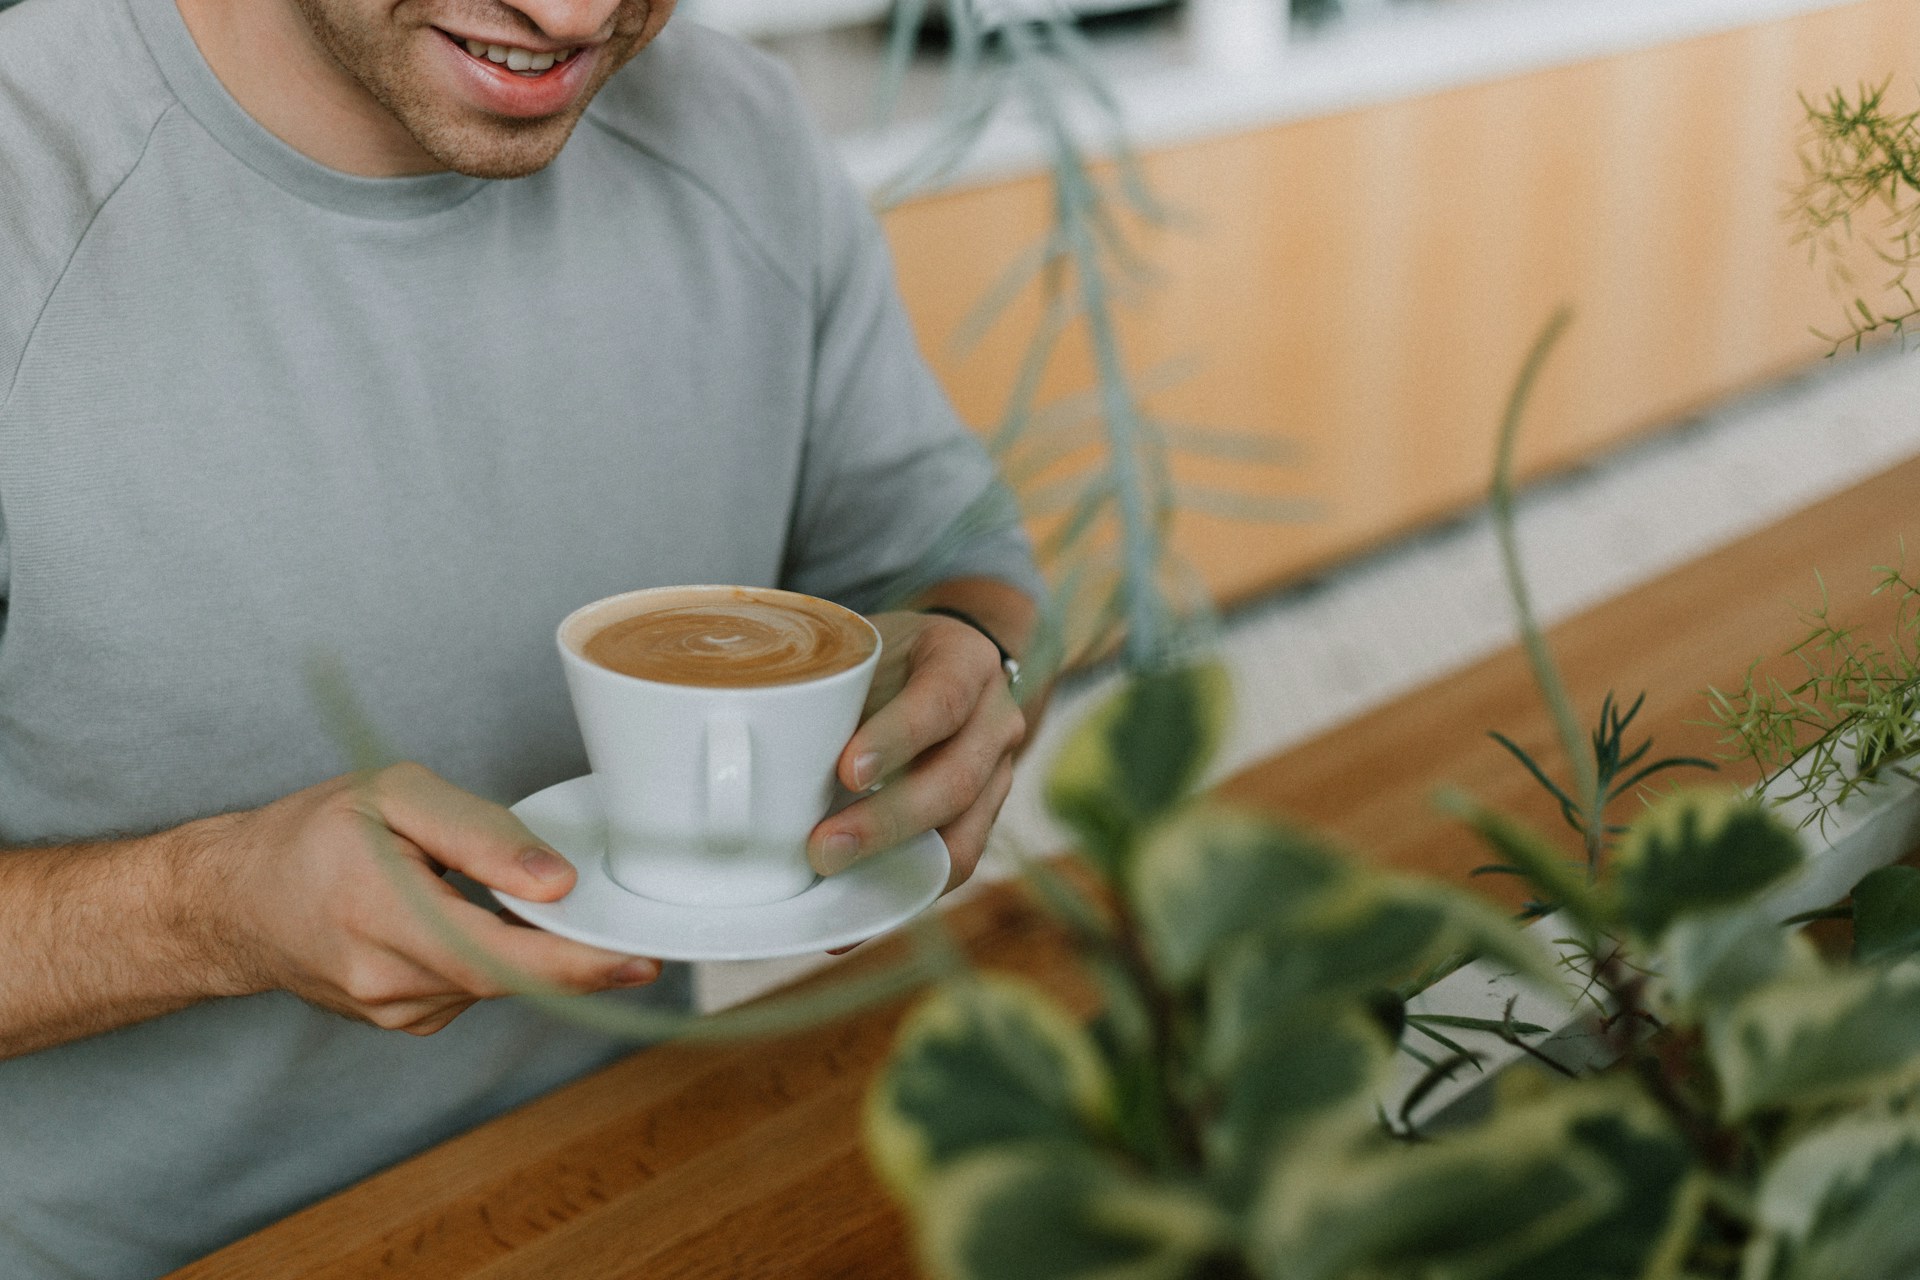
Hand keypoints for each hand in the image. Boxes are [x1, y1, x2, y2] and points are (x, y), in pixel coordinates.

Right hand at [188, 762, 660, 1035]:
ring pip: (495, 981)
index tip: (638, 961)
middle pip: (509, 975)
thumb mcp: (394, 796)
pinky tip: (460, 920)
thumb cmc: (313, 833)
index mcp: (381, 911)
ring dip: (518, 943)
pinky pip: (474, 988)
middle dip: (568, 951)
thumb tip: (557, 883)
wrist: (233, 900)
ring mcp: (392, 1010)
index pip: (497, 955)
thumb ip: (481, 834)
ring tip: (486, 892)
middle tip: (620, 928)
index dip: (575, 965)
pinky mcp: (402, 1021)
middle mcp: (385, 977)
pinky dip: (489, 955)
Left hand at [807, 611, 1025, 892]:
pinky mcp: (982, 818)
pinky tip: (856, 911)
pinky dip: (904, 890)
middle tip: (823, 846)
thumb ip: (832, 687)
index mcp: (967, 662)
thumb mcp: (866, 648)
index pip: (942, 700)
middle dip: (886, 820)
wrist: (941, 666)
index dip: (898, 738)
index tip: (846, 770)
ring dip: (895, 863)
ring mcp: (998, 775)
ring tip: (832, 877)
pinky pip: (953, 863)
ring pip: (963, 834)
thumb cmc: (889, 657)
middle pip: (954, 780)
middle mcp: (995, 721)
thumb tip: (746, 745)